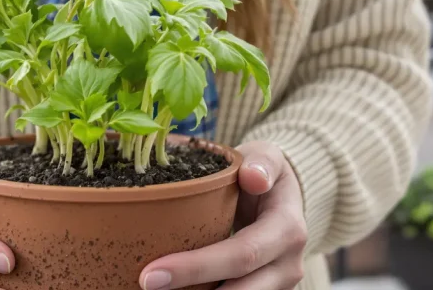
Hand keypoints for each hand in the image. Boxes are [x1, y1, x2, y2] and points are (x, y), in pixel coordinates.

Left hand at [139, 141, 306, 289]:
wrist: (281, 194)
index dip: (197, 267)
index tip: (152, 273)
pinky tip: (171, 289)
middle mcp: (287, 264)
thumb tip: (254, 177)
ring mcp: (278, 283)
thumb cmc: (263, 171)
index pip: (241, 255)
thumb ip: (262, 162)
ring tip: (153, 289)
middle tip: (145, 284)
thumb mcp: (266, 156)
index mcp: (287, 230)